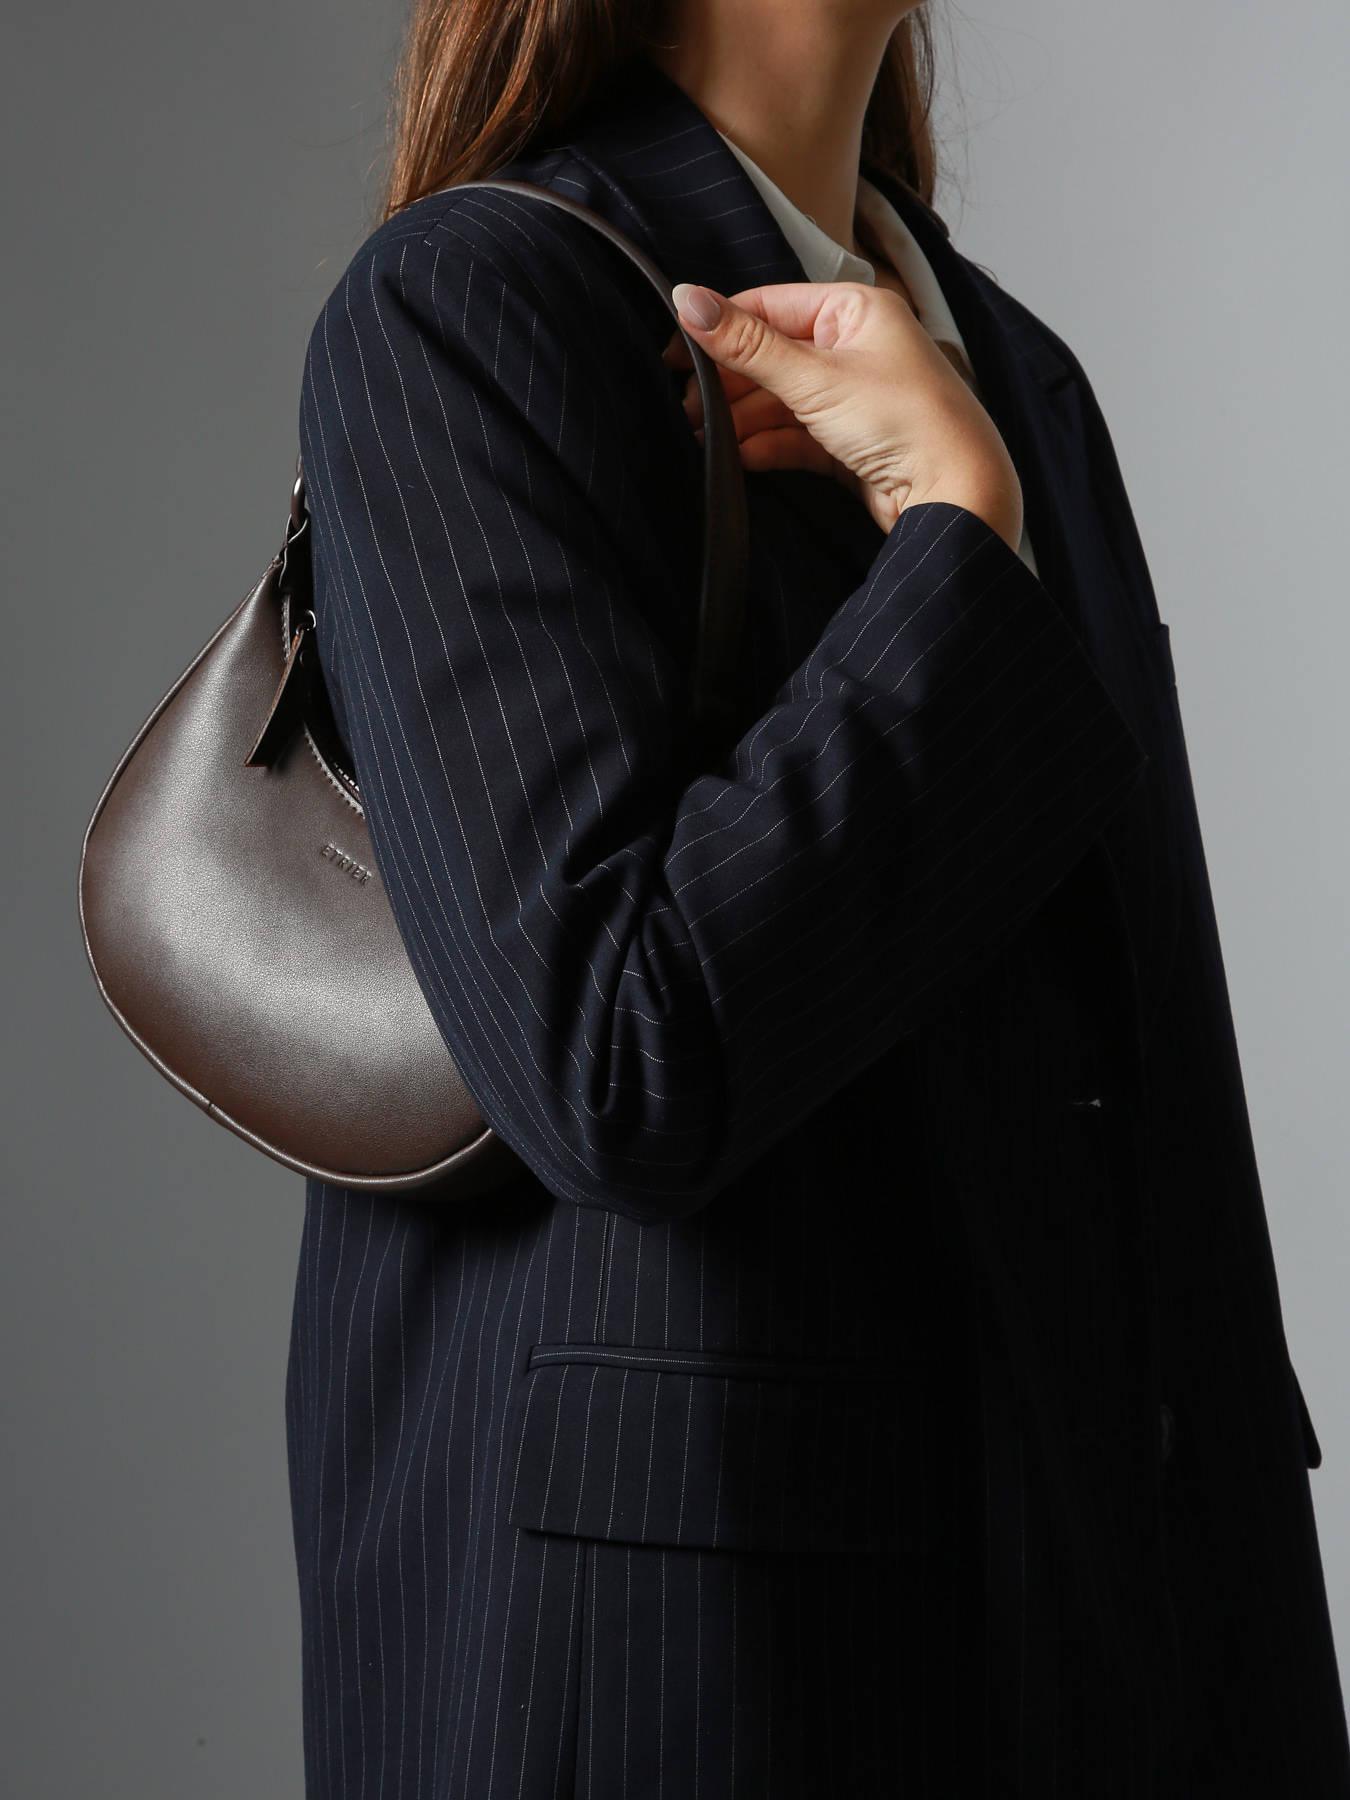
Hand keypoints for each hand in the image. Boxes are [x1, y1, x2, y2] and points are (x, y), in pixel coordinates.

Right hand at [662, 279, 1022, 546]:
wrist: (955, 494)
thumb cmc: (904, 421)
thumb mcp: (814, 377)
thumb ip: (746, 344)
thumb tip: (688, 300)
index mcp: (856, 310)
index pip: (769, 306)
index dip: (719, 327)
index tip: (675, 353)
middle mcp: (857, 347)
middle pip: (771, 356)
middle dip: (728, 383)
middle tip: (687, 407)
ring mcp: (855, 396)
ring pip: (781, 400)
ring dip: (742, 420)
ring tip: (704, 439)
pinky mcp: (853, 443)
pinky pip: (798, 436)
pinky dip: (768, 445)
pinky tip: (740, 458)